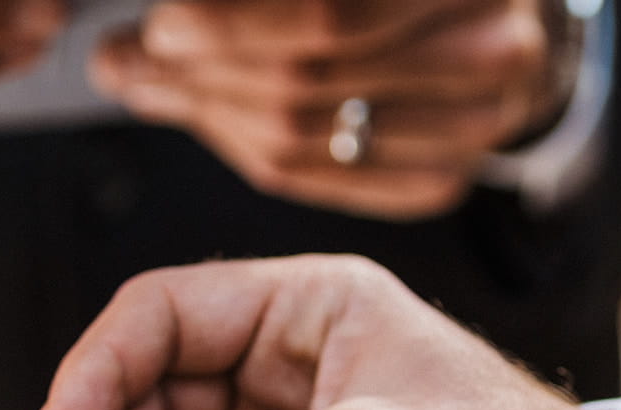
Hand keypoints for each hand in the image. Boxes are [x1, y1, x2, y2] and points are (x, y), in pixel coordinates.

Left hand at [91, 0, 577, 217]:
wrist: (495, 5)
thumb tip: (149, 32)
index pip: (328, 11)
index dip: (229, 23)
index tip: (159, 25)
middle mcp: (493, 45)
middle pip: (304, 79)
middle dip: (196, 71)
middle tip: (125, 59)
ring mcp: (478, 123)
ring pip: (301, 138)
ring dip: (205, 113)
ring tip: (147, 81)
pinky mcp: (448, 177)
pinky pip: (321, 182)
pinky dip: (250, 152)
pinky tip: (212, 120)